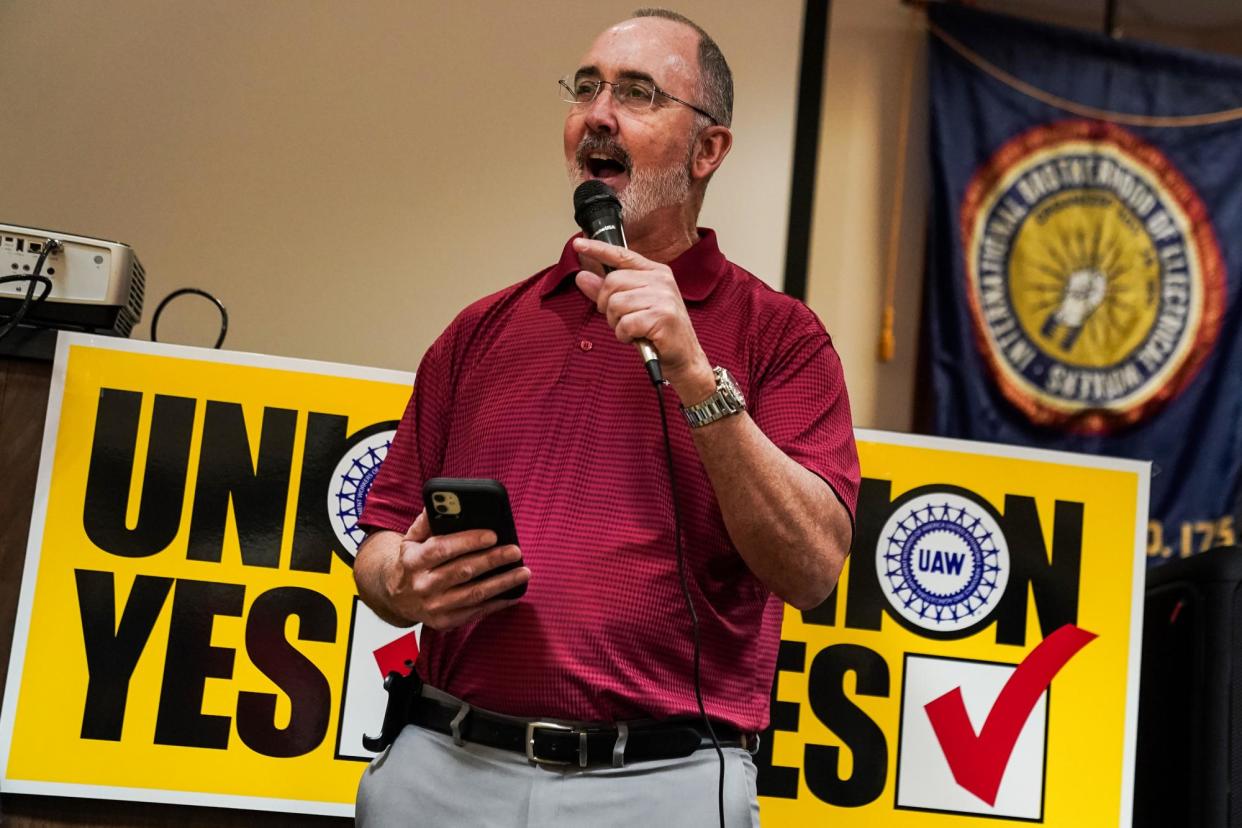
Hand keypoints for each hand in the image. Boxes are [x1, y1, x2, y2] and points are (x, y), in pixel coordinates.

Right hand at [384, 511, 529, 630]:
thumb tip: (445, 500)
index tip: (492, 535)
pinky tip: (514, 593)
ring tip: (523, 572)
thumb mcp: (411, 540)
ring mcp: (434, 606)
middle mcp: (423, 585)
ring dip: (502, 583)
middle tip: (515, 551)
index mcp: (414, 561)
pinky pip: (476, 611)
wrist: (397, 597)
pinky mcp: (445, 622)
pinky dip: (498, 603)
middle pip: (463, 571)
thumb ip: (427, 521)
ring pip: (474, 594)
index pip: (442, 549)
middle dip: (492, 560)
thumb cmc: (412, 563)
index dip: (468, 541)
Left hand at [572, 237, 713, 401]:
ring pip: (615, 304)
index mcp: (655, 272)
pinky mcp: (661, 317)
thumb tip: (582, 276)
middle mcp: (661, 280)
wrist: (685, 357)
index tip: (578, 244)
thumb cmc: (658, 332)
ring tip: (632, 330)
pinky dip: (624, 335)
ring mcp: (663, 297)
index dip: (597, 249)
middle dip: (606, 305)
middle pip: (612, 282)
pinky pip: (625, 323)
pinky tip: (636, 338)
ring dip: (616, 323)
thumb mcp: (631, 308)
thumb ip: (607, 292)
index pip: (622, 255)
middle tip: (620, 319)